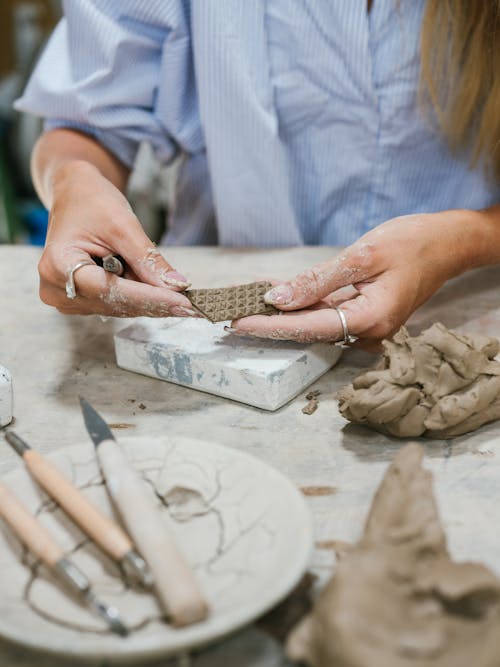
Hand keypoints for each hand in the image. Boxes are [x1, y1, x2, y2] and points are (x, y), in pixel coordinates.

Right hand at [39, 161, 197, 316]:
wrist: (75, 196)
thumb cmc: (92, 202)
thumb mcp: (123, 224)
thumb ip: (148, 259)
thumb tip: (176, 287)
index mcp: (58, 265)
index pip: (109, 290)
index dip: (148, 298)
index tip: (182, 303)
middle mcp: (57, 289)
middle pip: (115, 303)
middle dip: (155, 302)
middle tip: (192, 305)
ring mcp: (67, 298)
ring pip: (119, 307)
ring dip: (149, 300)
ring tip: (177, 292)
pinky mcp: (81, 301)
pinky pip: (117, 304)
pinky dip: (140, 297)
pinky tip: (160, 292)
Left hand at [232, 212, 482, 350]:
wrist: (447, 244)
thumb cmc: (412, 243)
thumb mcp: (363, 255)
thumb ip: (318, 280)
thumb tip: (279, 298)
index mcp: (371, 319)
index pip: (309, 327)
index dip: (270, 325)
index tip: (237, 321)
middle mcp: (368, 331)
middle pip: (308, 331)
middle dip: (267, 323)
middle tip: (228, 314)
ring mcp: (366, 326)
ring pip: (313, 323)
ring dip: (280, 314)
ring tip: (242, 304)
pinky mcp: (362, 315)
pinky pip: (325, 313)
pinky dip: (299, 305)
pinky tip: (273, 295)